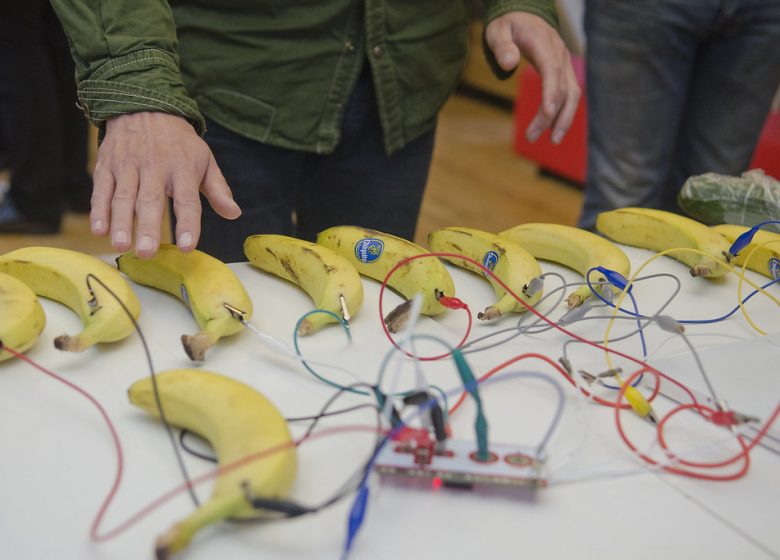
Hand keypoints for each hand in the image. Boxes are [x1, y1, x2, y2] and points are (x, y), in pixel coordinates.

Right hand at [91, 112, 240, 257]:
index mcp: (183, 167)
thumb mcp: (204, 159)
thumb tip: (234, 213)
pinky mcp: (107, 166)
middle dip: (148, 227)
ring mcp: (128, 166)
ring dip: (121, 222)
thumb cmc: (179, 142)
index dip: (188, 223)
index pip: (187, 199)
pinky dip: (99, 210)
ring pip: (123, 196)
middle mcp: (154, 167)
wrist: (144, 106)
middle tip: (147, 252)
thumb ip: (217, 189)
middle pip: (151, 200)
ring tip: (121, 245)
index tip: (188, 246)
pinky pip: (101, 190)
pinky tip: (100, 230)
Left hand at [485, 12, 580, 143]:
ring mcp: (564, 63)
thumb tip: (509, 63)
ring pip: (573, 94)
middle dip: (551, 115)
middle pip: (563, 88)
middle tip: (532, 136)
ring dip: (565, 118)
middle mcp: (560, 54)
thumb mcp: (498, 30)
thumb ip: (502, 46)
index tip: (547, 112)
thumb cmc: (509, 24)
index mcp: (544, 43)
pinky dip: (564, 112)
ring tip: (552, 140)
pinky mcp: (564, 72)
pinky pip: (570, 94)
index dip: (551, 92)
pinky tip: (554, 129)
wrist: (525, 15)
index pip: (552, 70)